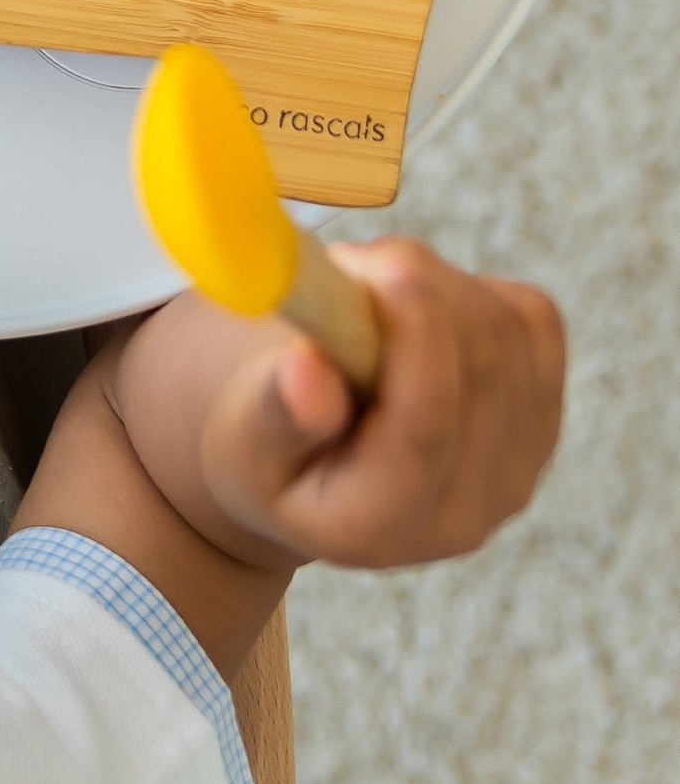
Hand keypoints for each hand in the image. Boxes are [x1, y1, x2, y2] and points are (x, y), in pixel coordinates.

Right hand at [148, 239, 565, 569]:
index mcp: (382, 523)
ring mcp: (518, 466)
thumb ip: (276, 415)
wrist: (314, 471)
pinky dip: (480, 290)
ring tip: (370, 288)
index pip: (428, 423)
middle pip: (482, 365)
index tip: (379, 266)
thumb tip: (308, 374)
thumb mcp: (243, 442)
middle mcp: (468, 508)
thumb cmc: (265, 449)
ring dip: (442, 281)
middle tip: (348, 261)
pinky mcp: (540, 419)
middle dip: (421, 285)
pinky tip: (421, 309)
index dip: (415, 333)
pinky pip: (534, 321)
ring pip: (512, 332)